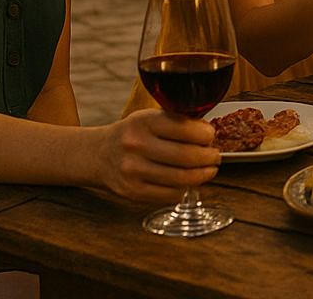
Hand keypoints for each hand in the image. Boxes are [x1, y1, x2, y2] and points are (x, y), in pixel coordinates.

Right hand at [96, 109, 220, 204]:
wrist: (97, 154)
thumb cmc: (131, 134)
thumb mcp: (149, 117)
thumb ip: (176, 122)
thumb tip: (208, 133)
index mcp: (144, 121)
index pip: (185, 128)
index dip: (206, 134)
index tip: (211, 136)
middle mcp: (136, 144)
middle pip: (187, 156)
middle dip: (209, 157)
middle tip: (215, 156)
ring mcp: (133, 170)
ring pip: (181, 178)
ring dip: (202, 175)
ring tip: (209, 170)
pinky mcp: (132, 191)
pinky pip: (169, 194)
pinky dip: (184, 189)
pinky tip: (188, 182)